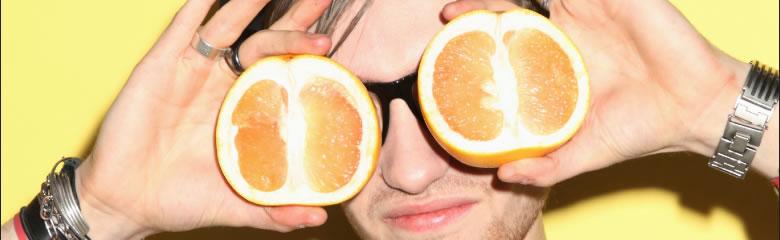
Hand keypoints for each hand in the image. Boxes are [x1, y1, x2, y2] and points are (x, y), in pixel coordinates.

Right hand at [74, 0, 332, 237]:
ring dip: (251, 3)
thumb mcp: (238, 204)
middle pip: (264, 40)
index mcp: (245, 108)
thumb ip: (275, 210)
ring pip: (228, 26)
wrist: (127, 203)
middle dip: (293, 18)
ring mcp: (192, 71)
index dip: (305, 54)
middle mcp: (222, 83)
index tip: (331, 42)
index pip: (282, 71)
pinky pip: (181, 29)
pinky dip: (198, 7)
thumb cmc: (182, 200)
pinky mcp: (160, 66)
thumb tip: (318, 217)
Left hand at [443, 0, 754, 185]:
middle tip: (452, 12)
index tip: (449, 34)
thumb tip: (501, 175)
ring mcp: (592, 9)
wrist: (694, 111)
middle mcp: (569, 30)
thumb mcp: (583, 152)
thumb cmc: (639, 130)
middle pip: (515, 7)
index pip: (507, 40)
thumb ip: (545, 164)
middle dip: (482, 5)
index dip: (479, 33)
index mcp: (556, 60)